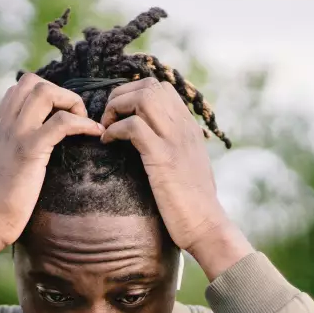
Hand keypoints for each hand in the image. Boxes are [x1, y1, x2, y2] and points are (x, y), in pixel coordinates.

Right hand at [0, 75, 101, 297]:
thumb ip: (8, 151)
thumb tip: (28, 152)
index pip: (19, 88)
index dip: (45, 94)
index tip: (61, 116)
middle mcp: (2, 124)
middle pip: (32, 82)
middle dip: (60, 93)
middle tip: (74, 118)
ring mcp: (14, 135)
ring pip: (46, 92)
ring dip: (71, 102)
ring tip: (84, 123)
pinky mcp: (29, 150)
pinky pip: (62, 122)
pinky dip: (83, 123)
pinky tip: (94, 134)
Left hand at [101, 78, 253, 278]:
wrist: (206, 226)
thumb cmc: (192, 203)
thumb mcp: (185, 166)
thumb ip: (171, 147)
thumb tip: (148, 142)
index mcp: (188, 127)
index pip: (160, 88)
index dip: (133, 94)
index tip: (119, 115)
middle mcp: (183, 127)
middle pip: (149, 86)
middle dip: (120, 96)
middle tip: (108, 120)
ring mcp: (174, 140)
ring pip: (143, 97)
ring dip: (117, 108)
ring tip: (107, 128)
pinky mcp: (163, 158)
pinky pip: (133, 126)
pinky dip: (114, 130)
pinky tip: (108, 143)